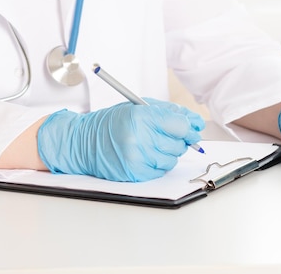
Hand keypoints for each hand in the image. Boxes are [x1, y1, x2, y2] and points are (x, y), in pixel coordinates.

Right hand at [37, 100, 203, 181]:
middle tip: (162, 134)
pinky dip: (158, 163)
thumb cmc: (113, 122)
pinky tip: (145, 154)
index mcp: (141, 116)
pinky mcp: (135, 173)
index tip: (191, 128)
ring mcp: (137, 158)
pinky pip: (161, 170)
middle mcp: (139, 138)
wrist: (85, 142)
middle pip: (179, 144)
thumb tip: (195, 122)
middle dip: (177, 140)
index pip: (180, 125)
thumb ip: (169, 112)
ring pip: (172, 159)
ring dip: (167, 152)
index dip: (189, 127)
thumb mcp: (139, 106)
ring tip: (150, 144)